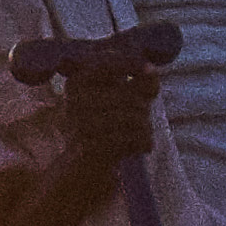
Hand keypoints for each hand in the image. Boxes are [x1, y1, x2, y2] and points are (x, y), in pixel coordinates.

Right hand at [51, 52, 160, 172]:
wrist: (83, 162)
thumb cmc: (108, 121)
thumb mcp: (122, 96)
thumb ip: (139, 80)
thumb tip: (150, 70)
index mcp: (77, 81)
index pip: (108, 63)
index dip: (133, 63)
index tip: (150, 69)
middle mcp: (75, 100)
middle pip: (131, 97)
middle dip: (144, 107)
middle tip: (142, 115)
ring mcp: (80, 125)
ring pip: (135, 119)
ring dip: (146, 127)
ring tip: (143, 132)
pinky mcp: (90, 148)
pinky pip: (132, 139)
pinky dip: (145, 143)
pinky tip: (144, 146)